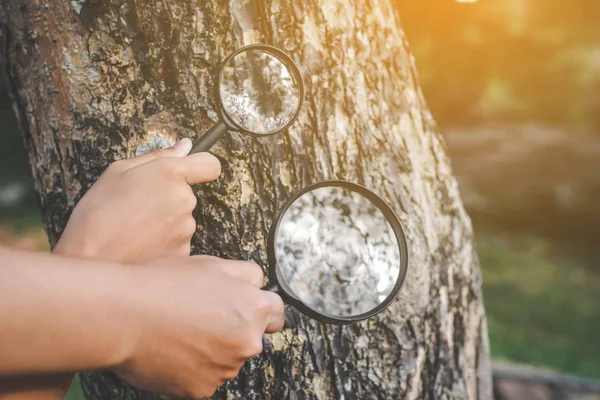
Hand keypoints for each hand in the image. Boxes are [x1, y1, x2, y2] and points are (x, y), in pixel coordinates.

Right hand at [54, 138, 220, 262]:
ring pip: (182, 218)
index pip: (210, 164)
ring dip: (165, 220)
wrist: (89, 259)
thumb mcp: (117, 172)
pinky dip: (163, 240)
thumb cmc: (98, 213)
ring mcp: (186, 228)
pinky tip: (140, 243)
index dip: (202, 165)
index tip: (192, 170)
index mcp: (170, 174)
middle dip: (169, 196)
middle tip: (137, 205)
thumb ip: (157, 156)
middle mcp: (185, 200)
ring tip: (134, 227)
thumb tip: (185, 146)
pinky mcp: (184, 251)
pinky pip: (177, 240)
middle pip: (188, 193)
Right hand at [112, 256, 283, 398]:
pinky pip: (204, 378)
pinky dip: (192, 368)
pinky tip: (171, 350)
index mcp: (254, 309)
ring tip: (180, 331)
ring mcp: (225, 369)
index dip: (261, 308)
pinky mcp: (201, 389)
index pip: (277, 313)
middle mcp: (247, 343)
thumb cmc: (164, 284)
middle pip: (251, 338)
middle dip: (233, 329)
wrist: (122, 315)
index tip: (248, 309)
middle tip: (200, 316)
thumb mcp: (213, 264)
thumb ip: (246, 274)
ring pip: (226, 359)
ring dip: (212, 350)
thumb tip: (259, 283)